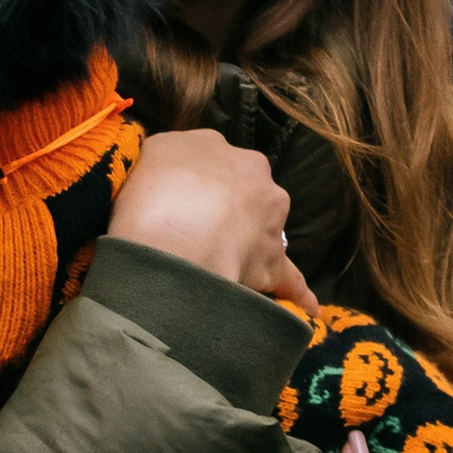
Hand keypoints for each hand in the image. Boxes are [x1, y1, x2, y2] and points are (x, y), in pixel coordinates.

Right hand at [110, 128, 303, 300]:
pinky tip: (307, 308)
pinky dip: (297, 293)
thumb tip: (169, 169)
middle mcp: (252, 174)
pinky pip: (289, 278)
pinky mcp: (273, 262)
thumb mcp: (144, 153)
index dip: (191, 181)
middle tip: (193, 231)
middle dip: (227, 208)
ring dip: (250, 243)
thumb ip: (163, 158)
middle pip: (242, 191)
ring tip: (224, 266)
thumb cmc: (150, 191)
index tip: (174, 199)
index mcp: (215, 145)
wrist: (173, 238)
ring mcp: (268, 219)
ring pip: (263, 229)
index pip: (208, 159)